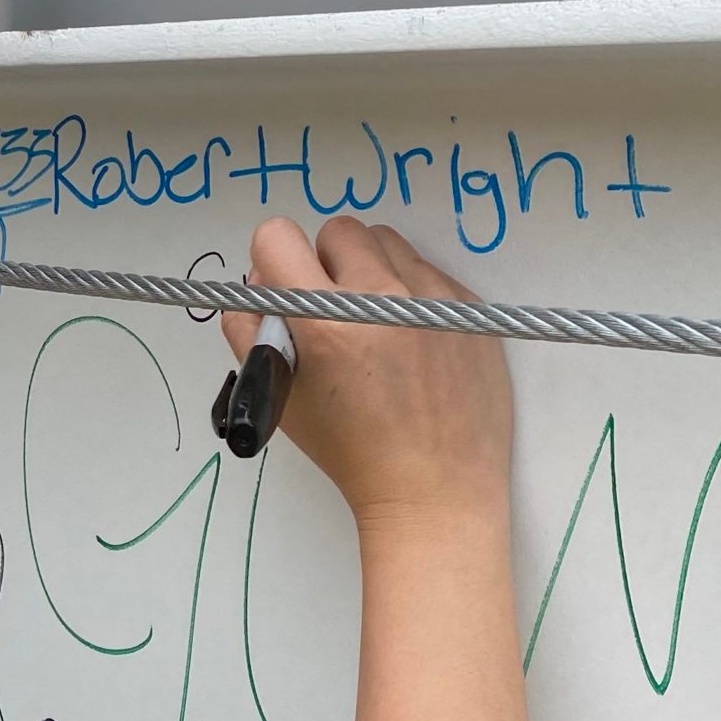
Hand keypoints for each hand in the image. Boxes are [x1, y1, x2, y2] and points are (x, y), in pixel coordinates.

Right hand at [221, 217, 512, 531]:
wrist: (435, 490)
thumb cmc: (351, 450)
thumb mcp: (281, 397)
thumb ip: (250, 332)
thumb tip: (259, 283)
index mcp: (327, 322)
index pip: (278, 236)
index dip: (275, 261)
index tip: (288, 290)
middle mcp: (383, 297)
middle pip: (337, 230)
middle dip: (326, 263)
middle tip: (334, 312)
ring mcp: (434, 297)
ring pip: (386, 241)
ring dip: (371, 268)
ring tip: (376, 322)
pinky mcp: (469, 306)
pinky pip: (427, 269)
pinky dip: (411, 291)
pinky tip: (414, 340)